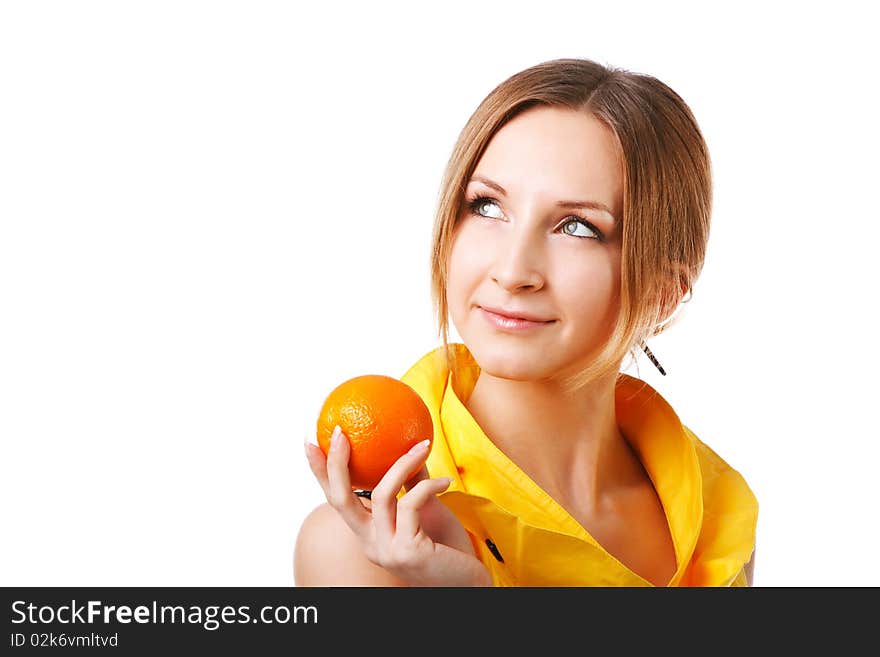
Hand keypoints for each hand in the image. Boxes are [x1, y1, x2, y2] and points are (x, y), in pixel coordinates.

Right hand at [304, 427, 491, 586]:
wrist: (470, 583)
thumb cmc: (449, 548)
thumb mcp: (427, 510)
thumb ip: (412, 485)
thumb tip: (408, 447)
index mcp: (368, 536)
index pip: (337, 501)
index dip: (320, 472)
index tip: (310, 440)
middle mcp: (371, 545)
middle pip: (340, 500)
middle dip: (334, 463)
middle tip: (339, 434)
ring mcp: (387, 551)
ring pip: (381, 494)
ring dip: (403, 463)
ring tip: (422, 445)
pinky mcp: (408, 551)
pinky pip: (411, 503)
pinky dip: (429, 486)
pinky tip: (446, 480)